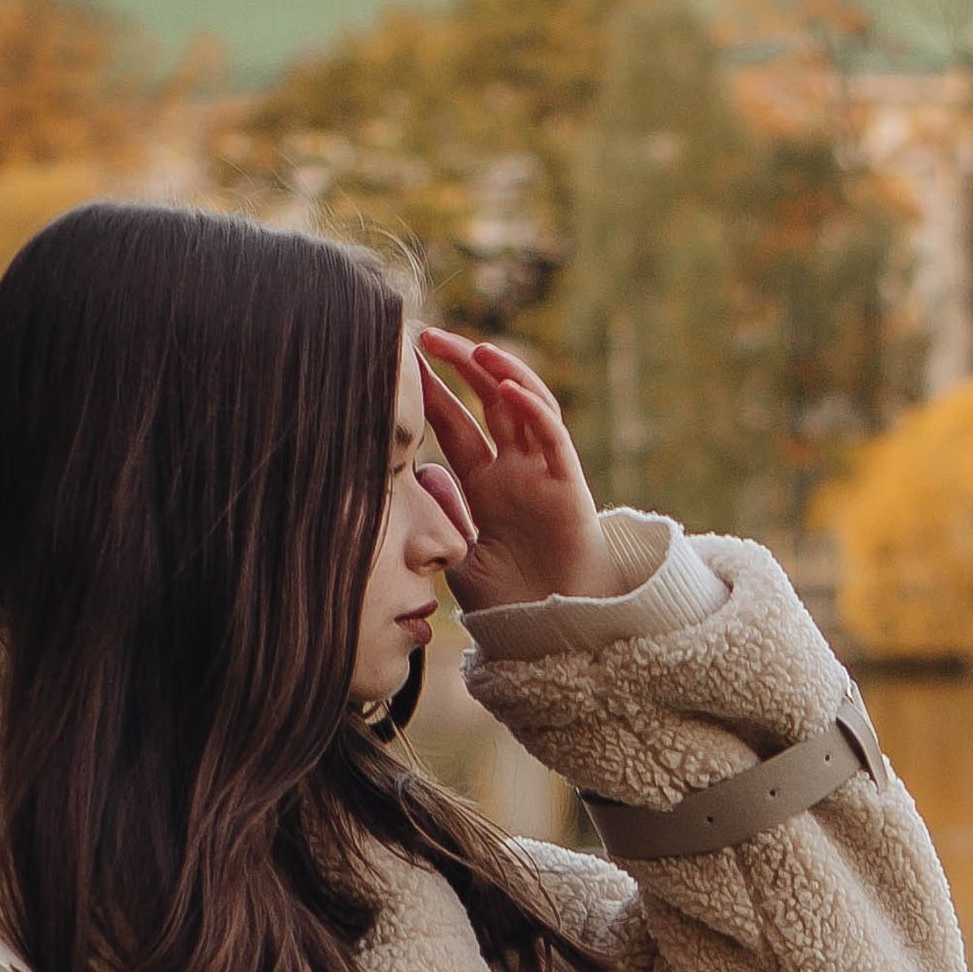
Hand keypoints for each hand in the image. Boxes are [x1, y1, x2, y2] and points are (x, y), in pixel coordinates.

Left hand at [416, 330, 616, 611]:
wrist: (553, 635)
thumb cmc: (511, 603)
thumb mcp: (461, 556)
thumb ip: (445, 514)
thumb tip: (423, 470)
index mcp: (486, 485)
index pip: (457, 427)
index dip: (433, 395)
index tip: (404, 365)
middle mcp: (516, 471)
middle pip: (489, 403)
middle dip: (462, 367)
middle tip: (427, 336)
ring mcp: (543, 474)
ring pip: (525, 407)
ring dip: (501, 373)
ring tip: (474, 346)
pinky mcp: (568, 485)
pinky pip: (552, 438)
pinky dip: (533, 409)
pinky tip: (508, 388)